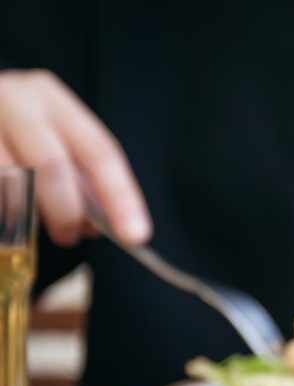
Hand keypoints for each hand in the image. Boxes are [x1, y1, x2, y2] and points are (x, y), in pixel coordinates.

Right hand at [0, 69, 149, 245]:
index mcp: (49, 96)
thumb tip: (102, 221)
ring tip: (30, 231)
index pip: (98, 150)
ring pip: (10, 180)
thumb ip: (75, 171)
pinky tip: (6, 221)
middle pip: (51, 165)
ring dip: (26, 217)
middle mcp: (13, 98)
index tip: (136, 235)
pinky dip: (3, 215)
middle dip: (67, 211)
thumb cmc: (8, 127)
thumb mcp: (46, 134)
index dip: (121, 196)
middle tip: (71, 236)